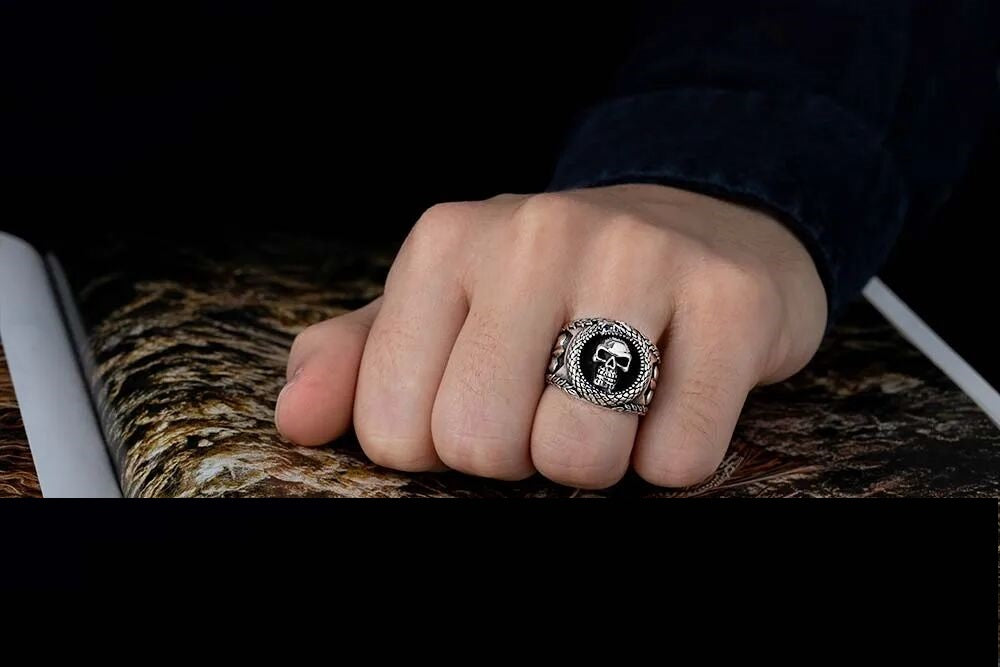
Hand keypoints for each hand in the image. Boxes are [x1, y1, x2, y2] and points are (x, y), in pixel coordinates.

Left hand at [274, 184, 826, 487]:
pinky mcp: (730, 301)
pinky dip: (672, 456)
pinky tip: (675, 394)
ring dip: (598, 458)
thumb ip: (361, 359)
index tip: (485, 403)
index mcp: (447, 244)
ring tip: (614, 400)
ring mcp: (638, 258)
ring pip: (579, 457)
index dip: (441, 446)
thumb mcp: (445, 304)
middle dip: (519, 456)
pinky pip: (676, 457)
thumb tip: (298, 420)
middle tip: (552, 404)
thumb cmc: (556, 285)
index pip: (396, 427)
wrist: (702, 223)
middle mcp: (536, 234)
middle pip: (482, 445)